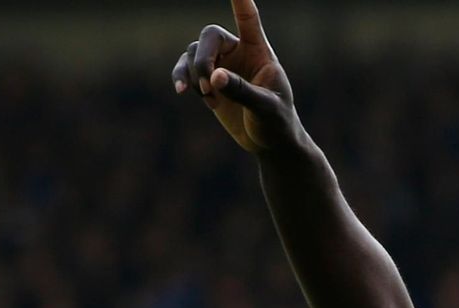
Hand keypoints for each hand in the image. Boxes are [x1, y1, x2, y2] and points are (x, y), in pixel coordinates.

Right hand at [171, 0, 297, 153]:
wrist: (269, 143)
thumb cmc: (277, 123)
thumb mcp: (266, 108)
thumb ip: (243, 91)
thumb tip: (215, 76)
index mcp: (259, 52)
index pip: (248, 19)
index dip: (240, 1)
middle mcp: (238, 53)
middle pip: (209, 36)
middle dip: (203, 58)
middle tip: (209, 84)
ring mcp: (220, 66)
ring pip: (193, 52)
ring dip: (193, 74)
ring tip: (209, 97)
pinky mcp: (208, 82)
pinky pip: (184, 69)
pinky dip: (181, 77)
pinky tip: (182, 91)